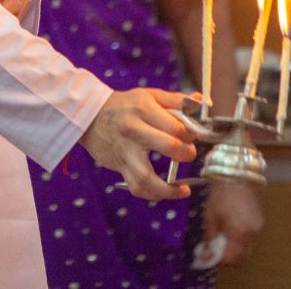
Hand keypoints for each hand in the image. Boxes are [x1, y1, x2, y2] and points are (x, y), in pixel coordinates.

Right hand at [77, 88, 195, 200]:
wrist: (89, 115)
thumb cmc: (125, 105)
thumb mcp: (149, 95)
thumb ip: (176, 100)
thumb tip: (201, 102)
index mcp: (144, 110)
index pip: (176, 126)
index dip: (191, 134)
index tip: (192, 136)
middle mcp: (134, 130)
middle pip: (168, 147)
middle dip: (186, 154)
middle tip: (188, 154)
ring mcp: (125, 151)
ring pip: (147, 178)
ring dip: (169, 189)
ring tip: (183, 190)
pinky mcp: (119, 166)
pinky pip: (136, 187)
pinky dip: (152, 194)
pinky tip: (164, 193)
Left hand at [203, 181, 262, 265]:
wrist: (236, 175)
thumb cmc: (220, 194)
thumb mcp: (210, 216)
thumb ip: (210, 237)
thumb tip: (206, 253)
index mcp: (239, 232)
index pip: (233, 259)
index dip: (221, 260)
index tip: (211, 255)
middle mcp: (252, 233)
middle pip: (243, 257)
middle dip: (229, 257)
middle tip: (217, 249)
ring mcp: (258, 227)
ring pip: (247, 248)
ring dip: (235, 249)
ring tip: (223, 236)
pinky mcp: (260, 222)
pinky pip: (250, 237)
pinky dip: (241, 239)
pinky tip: (231, 228)